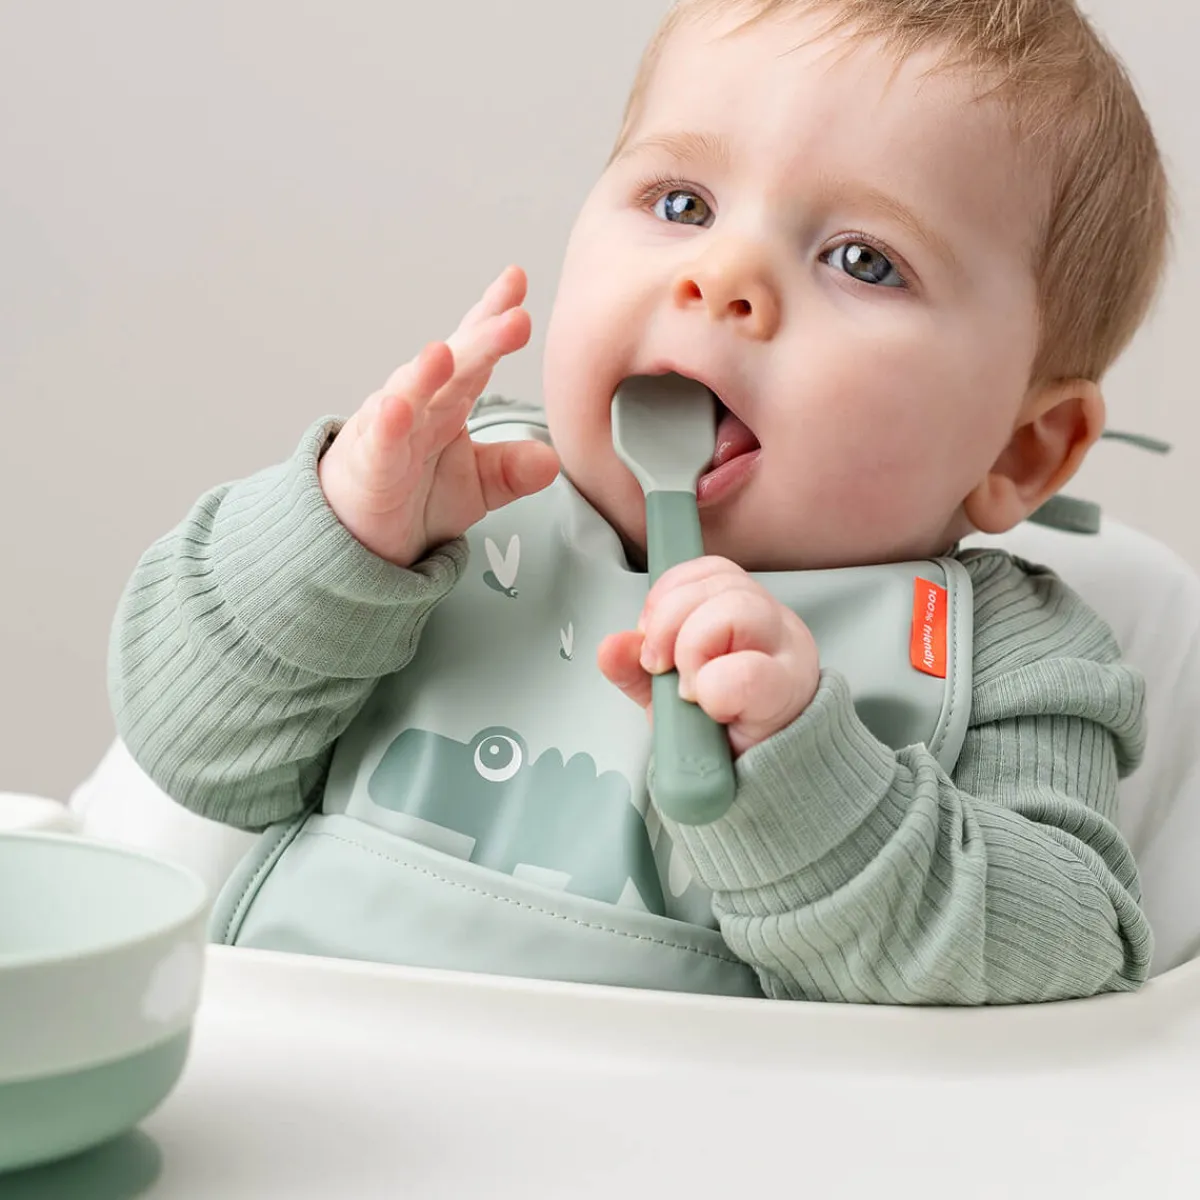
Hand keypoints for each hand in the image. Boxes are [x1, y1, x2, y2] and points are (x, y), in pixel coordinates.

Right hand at [318, 265, 559, 566]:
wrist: (362, 534)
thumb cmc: (418, 494)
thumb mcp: (479, 486)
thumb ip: (512, 471)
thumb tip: (551, 461)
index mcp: (451, 399)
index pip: (475, 352)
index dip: (493, 316)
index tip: (517, 279)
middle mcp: (420, 403)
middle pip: (455, 366)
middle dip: (482, 339)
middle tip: (515, 318)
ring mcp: (391, 429)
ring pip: (410, 394)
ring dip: (426, 373)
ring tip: (444, 351)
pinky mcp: (368, 463)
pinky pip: (379, 442)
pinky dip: (387, 425)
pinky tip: (397, 406)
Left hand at [597, 557, 820, 757]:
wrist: (749, 783)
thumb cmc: (718, 733)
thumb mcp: (666, 693)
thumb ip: (635, 667)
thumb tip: (611, 647)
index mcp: (744, 614)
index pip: (710, 571)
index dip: (668, 597)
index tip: (649, 640)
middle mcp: (773, 626)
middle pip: (721, 584)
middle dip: (670, 623)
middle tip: (660, 667)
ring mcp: (787, 655)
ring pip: (737, 608)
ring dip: (693, 650)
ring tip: (690, 690)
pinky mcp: (789, 695)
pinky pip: (748, 670)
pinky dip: (714, 688)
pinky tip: (711, 708)